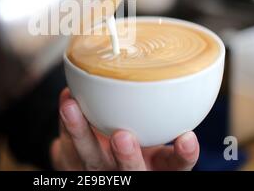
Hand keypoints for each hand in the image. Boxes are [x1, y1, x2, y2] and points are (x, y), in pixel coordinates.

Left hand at [51, 88, 199, 170]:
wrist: (98, 166)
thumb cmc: (137, 146)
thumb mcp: (157, 140)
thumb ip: (165, 118)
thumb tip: (182, 81)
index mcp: (156, 167)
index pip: (175, 166)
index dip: (183, 155)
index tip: (187, 138)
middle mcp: (130, 172)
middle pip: (130, 172)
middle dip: (126, 157)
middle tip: (122, 137)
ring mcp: (100, 171)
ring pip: (90, 158)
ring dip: (80, 132)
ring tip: (72, 107)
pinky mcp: (74, 164)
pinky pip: (67, 145)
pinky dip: (66, 122)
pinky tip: (67, 100)